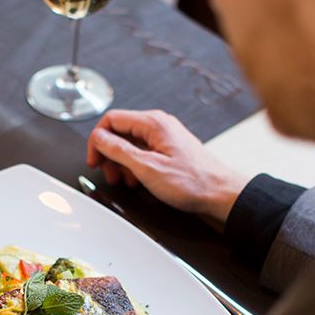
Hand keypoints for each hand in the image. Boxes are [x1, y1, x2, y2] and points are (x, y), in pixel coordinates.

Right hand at [86, 109, 250, 224]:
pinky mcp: (168, 149)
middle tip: (109, 175)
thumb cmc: (192, 182)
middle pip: (119, 132)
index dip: (97, 140)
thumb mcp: (147, 168)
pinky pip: (143, 152)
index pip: (111, 120)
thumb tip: (99, 139)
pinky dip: (135, 167)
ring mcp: (164, 137)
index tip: (94, 160)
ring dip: (122, 164)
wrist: (219, 193)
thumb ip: (119, 151)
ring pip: (130, 144)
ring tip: (126, 181)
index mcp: (153, 123)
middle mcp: (158, 125)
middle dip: (109, 155)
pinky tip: (139, 181)